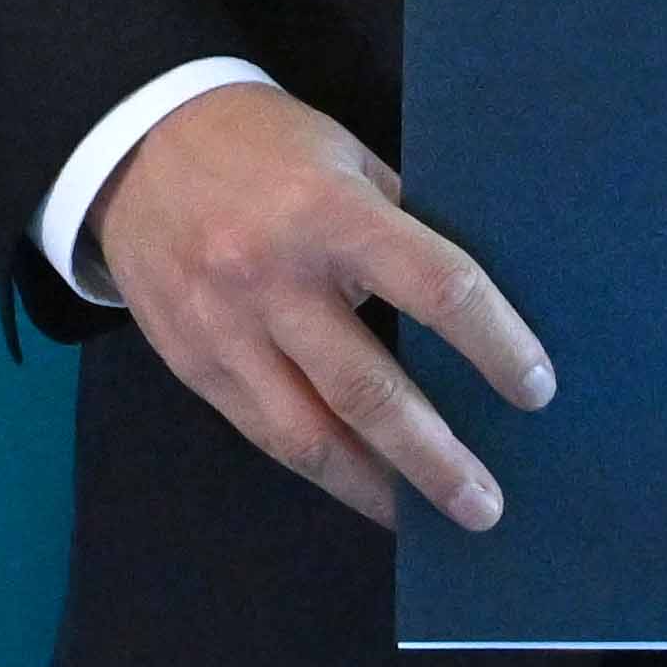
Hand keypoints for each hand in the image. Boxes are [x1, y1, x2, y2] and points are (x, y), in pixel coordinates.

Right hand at [89, 79, 554, 533]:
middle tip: (488, 506)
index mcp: (326, 212)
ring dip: (377, 488)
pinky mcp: (190, 362)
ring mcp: (223, 328)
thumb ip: (401, 225)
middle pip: (370, 390)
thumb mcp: (343, 159)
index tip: (535, 388)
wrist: (131, 145)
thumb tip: (474, 304)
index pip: (434, 287)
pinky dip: (320, 468)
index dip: (494, 344)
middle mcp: (271, 277)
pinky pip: (263, 434)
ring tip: (428, 521)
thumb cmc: (260, 145)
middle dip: (437, 458)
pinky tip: (360, 485)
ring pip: (308, 435)